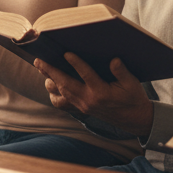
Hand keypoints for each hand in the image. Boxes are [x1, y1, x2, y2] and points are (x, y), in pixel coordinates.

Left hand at [34, 52, 153, 137]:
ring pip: (61, 93)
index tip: (66, 53)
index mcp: (101, 92)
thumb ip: (122, 72)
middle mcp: (88, 100)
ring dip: (50, 80)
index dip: (76, 63)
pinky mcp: (81, 109)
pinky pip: (62, 103)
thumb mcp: (132, 83)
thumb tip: (113, 60)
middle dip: (51, 71)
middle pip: (65, 84)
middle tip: (39, 60)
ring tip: (41, 68)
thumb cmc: (133, 98)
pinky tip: (51, 84)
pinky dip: (54, 94)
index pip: (86, 75)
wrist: (133, 119)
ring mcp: (83, 106)